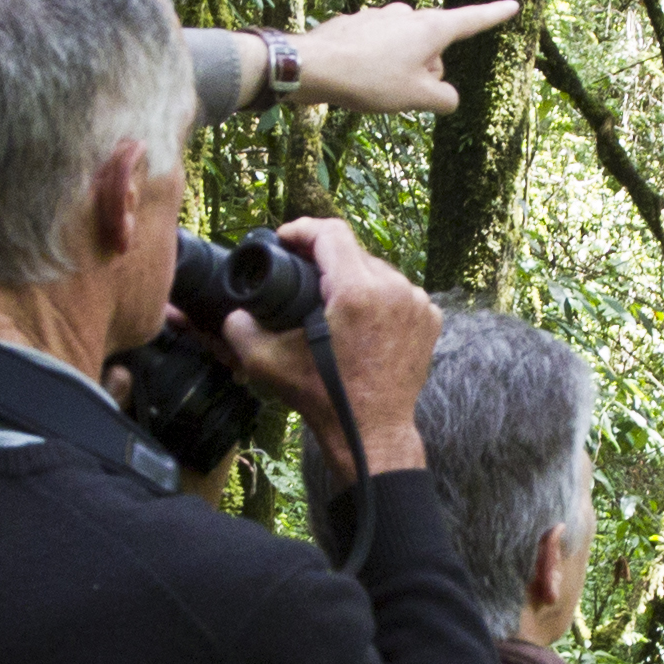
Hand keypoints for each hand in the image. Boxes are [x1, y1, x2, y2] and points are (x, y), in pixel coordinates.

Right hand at [218, 218, 437, 478]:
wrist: (372, 433)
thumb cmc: (323, 399)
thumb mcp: (267, 364)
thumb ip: (240, 328)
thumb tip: (234, 311)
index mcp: (357, 291)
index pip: (331, 232)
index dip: (302, 230)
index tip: (286, 239)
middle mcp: (394, 289)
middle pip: (354, 251)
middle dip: (326, 260)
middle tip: (303, 277)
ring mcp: (417, 303)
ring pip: (378, 271)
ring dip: (354, 278)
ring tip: (332, 300)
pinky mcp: (429, 319)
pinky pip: (400, 292)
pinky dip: (380, 298)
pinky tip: (362, 318)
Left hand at [284, 0, 517, 116]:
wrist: (314, 65)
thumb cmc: (370, 80)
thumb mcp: (417, 97)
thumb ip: (444, 99)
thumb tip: (446, 96)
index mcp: (430, 28)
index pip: (472, 20)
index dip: (494, 15)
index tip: (512, 5)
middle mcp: (408, 14)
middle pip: (433, 46)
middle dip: (427, 69)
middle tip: (403, 92)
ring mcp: (380, 15)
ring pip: (404, 47)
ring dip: (399, 67)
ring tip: (375, 87)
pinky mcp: (356, 22)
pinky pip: (378, 46)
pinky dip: (375, 62)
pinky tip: (356, 77)